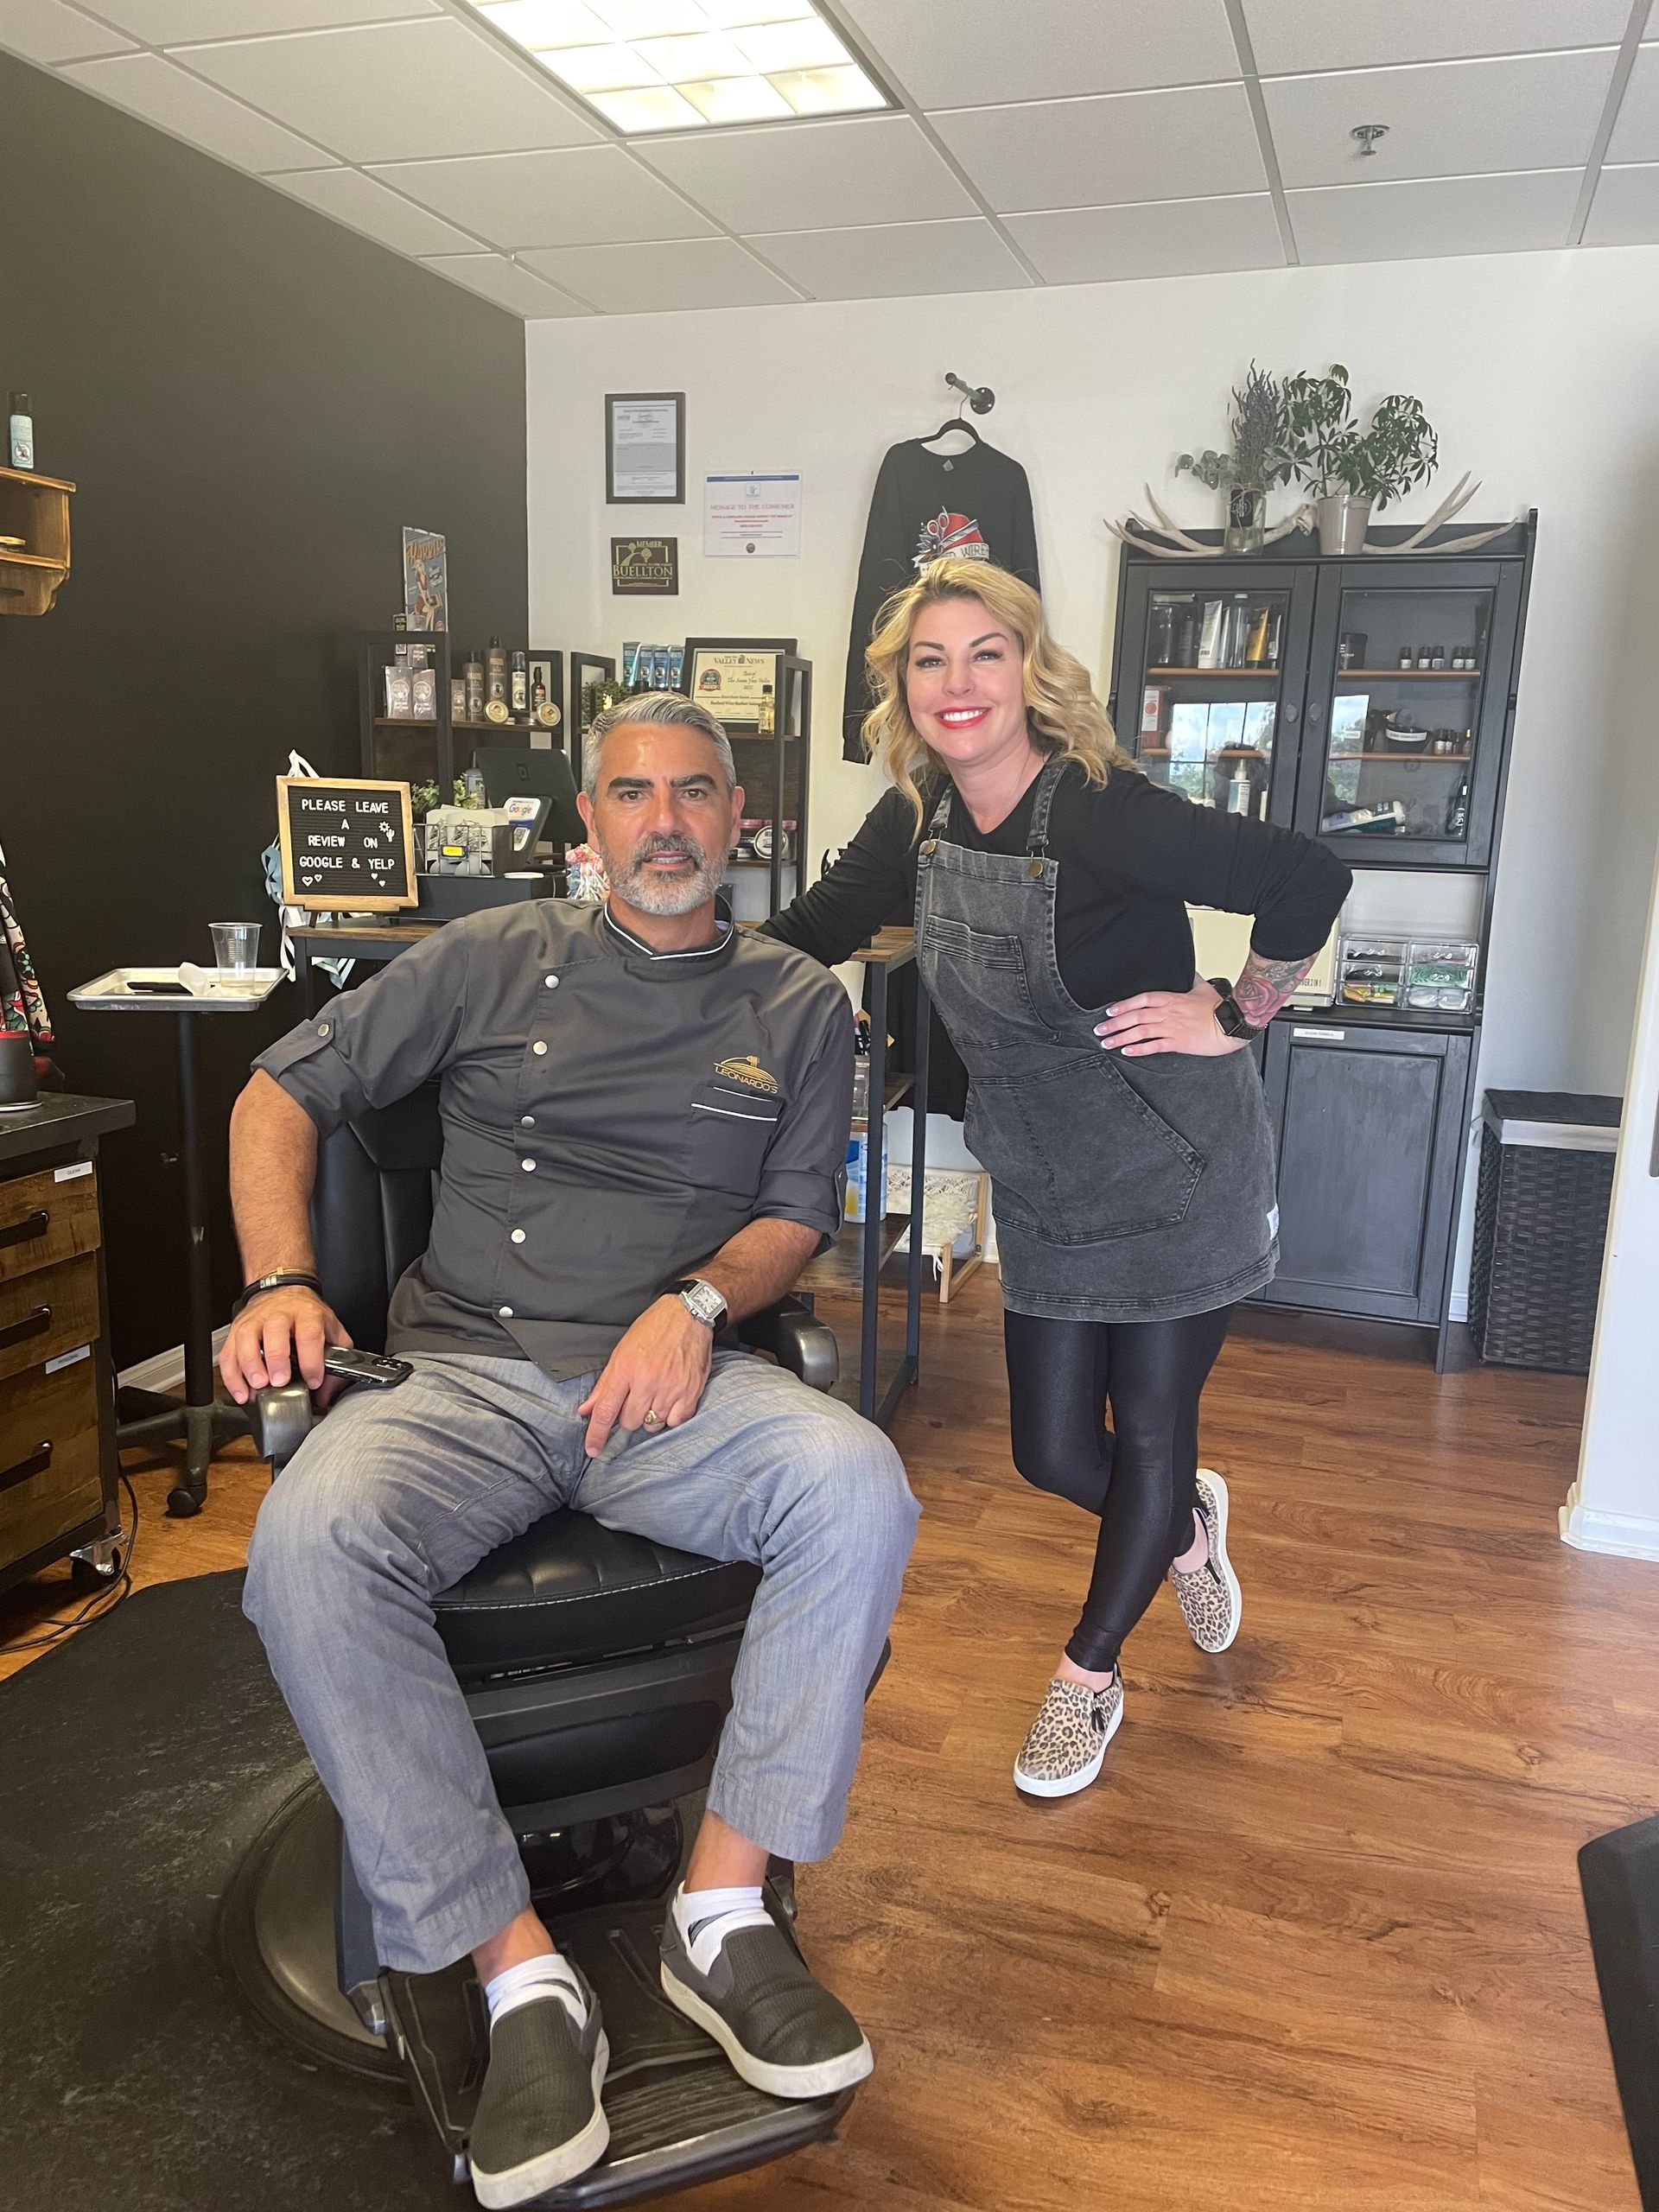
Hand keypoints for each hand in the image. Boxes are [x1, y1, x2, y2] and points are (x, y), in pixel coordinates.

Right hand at [219, 1286, 352, 1405]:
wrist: (285, 1292)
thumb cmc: (307, 1316)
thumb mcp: (331, 1331)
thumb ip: (335, 1359)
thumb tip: (326, 1392)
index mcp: (307, 1313)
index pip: (309, 1333)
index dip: (311, 1360)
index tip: (313, 1381)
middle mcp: (280, 1313)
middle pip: (275, 1330)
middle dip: (276, 1359)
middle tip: (279, 1381)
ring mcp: (255, 1319)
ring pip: (246, 1338)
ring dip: (249, 1365)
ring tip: (257, 1386)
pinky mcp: (238, 1329)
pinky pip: (229, 1352)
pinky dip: (231, 1375)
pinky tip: (241, 1391)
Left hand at [578, 1297, 713, 1455]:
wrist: (689, 1314)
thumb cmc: (653, 1330)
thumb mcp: (622, 1351)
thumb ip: (605, 1384)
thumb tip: (586, 1410)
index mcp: (625, 1369)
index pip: (605, 1410)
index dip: (596, 1434)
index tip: (593, 1450)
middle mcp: (647, 1381)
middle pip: (629, 1422)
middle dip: (629, 1415)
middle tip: (637, 1397)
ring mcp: (670, 1387)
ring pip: (652, 1424)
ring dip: (650, 1415)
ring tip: (656, 1393)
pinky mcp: (691, 1391)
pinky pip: (675, 1421)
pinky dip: (671, 1415)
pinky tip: (671, 1398)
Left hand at [1094, 976, 1247, 1058]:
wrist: (1232, 1024)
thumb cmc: (1219, 1008)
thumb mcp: (1203, 987)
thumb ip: (1191, 979)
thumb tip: (1187, 970)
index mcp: (1172, 999)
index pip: (1141, 999)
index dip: (1124, 1005)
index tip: (1110, 1011)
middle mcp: (1168, 1013)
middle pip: (1135, 1016)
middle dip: (1114, 1023)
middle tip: (1099, 1030)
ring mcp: (1172, 1028)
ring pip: (1140, 1032)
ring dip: (1121, 1037)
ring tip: (1107, 1043)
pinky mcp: (1178, 1043)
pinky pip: (1154, 1046)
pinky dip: (1139, 1049)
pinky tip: (1127, 1052)